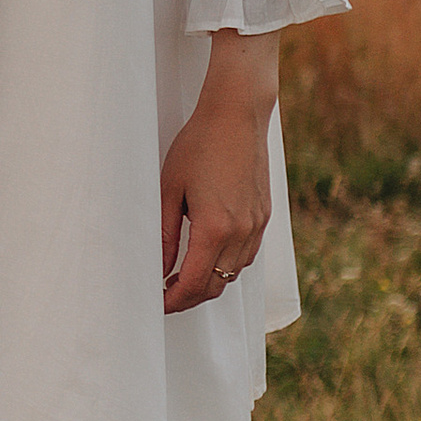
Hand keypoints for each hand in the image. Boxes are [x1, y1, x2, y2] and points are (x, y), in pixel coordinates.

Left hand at [160, 33, 280, 314]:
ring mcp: (257, 225)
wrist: (237, 116)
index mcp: (215, 229)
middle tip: (164, 296)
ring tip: (180, 278)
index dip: (173, 301)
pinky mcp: (264, 216)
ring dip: (207, 283)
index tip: (156, 304)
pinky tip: (206, 257)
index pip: (193, 284)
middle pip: (215, 286)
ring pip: (233, 274)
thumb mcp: (169, 190)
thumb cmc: (197, 146)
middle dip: (188, 298)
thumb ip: (164, 234)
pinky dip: (225, 266)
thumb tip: (158, 269)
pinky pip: (246, 256)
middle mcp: (241, 233)